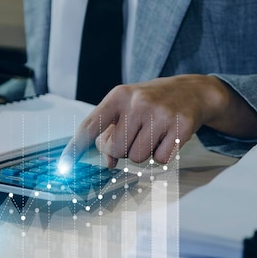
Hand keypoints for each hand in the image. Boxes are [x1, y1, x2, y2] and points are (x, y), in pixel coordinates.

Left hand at [59, 75, 256, 167]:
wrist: (191, 91)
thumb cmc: (150, 103)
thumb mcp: (126, 108)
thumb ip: (110, 132)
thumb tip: (106, 162)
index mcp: (119, 95)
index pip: (90, 126)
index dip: (75, 148)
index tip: (64, 166)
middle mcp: (138, 103)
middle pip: (116, 149)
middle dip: (121, 150)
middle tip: (134, 135)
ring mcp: (161, 115)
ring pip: (137, 158)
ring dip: (142, 152)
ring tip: (152, 134)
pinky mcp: (181, 127)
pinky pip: (161, 160)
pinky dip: (162, 155)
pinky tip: (167, 138)